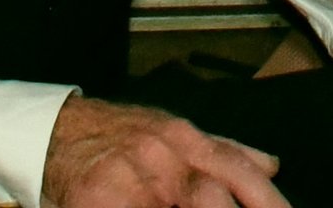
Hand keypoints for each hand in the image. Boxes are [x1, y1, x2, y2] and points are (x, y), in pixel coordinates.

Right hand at [41, 95, 286, 207]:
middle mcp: (161, 157)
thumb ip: (225, 151)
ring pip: (167, 205)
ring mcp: (127, 182)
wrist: (60, 133)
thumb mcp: (176, 133)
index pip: (236, 169)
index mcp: (186, 140)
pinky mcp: (96, 202)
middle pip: (205, 194)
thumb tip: (272, 165)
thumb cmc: (125, 136)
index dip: (265, 198)